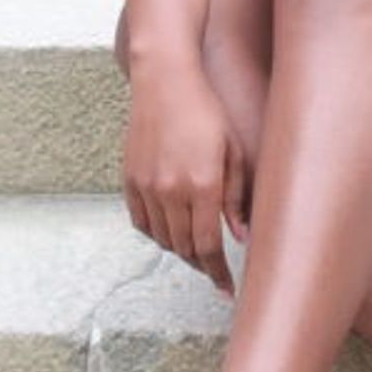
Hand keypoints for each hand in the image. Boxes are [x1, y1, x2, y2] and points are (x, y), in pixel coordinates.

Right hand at [122, 73, 247, 291]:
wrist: (164, 82)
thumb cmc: (207, 111)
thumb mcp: (233, 151)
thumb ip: (237, 197)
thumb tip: (241, 237)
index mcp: (202, 184)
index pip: (209, 246)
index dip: (219, 272)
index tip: (228, 289)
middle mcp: (171, 190)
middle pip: (184, 248)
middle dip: (202, 265)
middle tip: (216, 270)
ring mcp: (147, 186)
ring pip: (163, 239)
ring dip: (181, 250)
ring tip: (197, 249)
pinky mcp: (130, 180)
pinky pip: (142, 223)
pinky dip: (157, 234)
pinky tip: (171, 231)